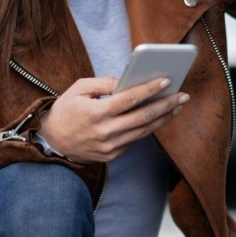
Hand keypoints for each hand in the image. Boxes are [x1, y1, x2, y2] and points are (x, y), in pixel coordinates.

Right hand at [36, 76, 188, 163]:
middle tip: (183, 95)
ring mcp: (110, 147)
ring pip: (143, 131)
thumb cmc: (66, 111)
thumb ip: (104, 84)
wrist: (52, 142)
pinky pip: (134, 140)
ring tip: (177, 106)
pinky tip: (159, 117)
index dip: (149, 90)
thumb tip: (127, 82)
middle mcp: (105, 132)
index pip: (129, 99)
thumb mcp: (78, 89)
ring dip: (163, 118)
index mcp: (96, 113)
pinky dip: (148, 128)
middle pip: (143, 117)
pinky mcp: (112, 155)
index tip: (167, 81)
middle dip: (166, 105)